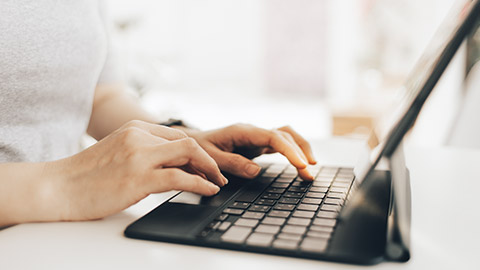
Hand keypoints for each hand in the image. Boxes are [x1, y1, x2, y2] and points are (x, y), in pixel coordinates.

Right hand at [53, 120, 225, 220]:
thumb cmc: (86, 175)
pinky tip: (207, 190)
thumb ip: (142, 150)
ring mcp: (139, 156)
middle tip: (217, 175)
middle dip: (208, 159)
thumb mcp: (117, 152)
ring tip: (216, 183)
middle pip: (187, 142)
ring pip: (189, 154)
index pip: (177, 135)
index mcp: (134, 129)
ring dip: (208, 170)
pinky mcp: (138, 178)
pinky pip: (180, 178)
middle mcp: (139, 137)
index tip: (205, 165)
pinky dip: (199, 184)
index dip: (197, 151)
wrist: (57, 188)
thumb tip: (170, 163)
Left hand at [184, 124, 316, 179]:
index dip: (289, 150)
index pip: (272, 137)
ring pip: (286, 137)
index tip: (301, 165)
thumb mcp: (210, 157)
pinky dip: (293, 153)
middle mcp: (253, 131)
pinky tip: (301, 164)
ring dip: (300, 150)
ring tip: (311, 170)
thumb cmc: (199, 148)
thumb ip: (232, 163)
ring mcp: (257, 137)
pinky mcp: (258, 144)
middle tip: (309, 173)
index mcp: (242, 131)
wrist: (192, 142)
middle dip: (300, 152)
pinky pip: (281, 145)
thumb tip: (255, 171)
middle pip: (285, 135)